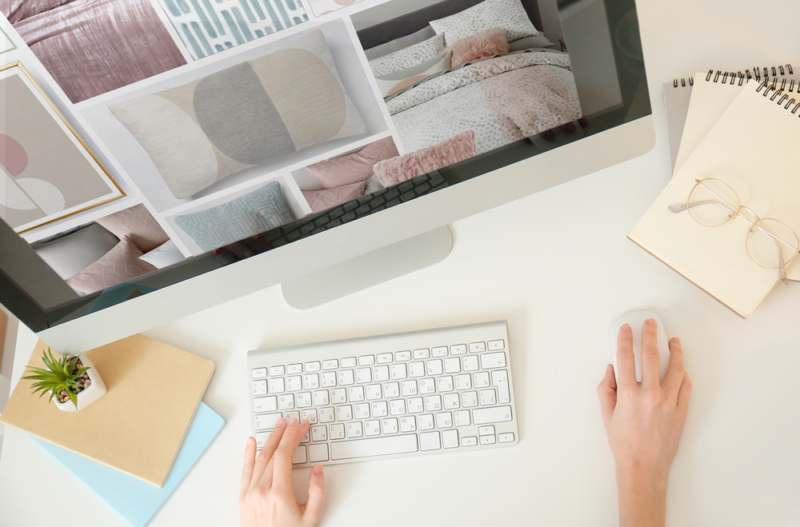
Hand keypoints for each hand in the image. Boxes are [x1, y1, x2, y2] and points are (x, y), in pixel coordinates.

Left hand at [240, 418, 326, 526]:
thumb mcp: (311, 518)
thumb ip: (318, 492)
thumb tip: (318, 470)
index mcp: (279, 494)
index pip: (284, 455)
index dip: (293, 437)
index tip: (300, 426)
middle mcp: (261, 491)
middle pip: (272, 453)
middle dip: (284, 434)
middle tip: (293, 422)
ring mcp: (250, 494)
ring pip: (259, 458)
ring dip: (270, 440)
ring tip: (278, 426)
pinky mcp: (243, 498)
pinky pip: (245, 470)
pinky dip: (248, 454)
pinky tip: (251, 442)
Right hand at [597, 319, 691, 526]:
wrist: (643, 467)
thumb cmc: (624, 444)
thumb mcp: (606, 414)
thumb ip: (606, 388)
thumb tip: (611, 370)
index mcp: (628, 394)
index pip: (626, 357)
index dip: (625, 339)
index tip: (627, 330)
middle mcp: (649, 395)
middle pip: (652, 356)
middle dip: (651, 336)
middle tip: (652, 325)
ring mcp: (668, 403)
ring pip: (676, 369)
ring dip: (675, 351)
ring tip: (674, 342)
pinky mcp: (681, 412)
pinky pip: (686, 387)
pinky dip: (684, 375)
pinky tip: (682, 368)